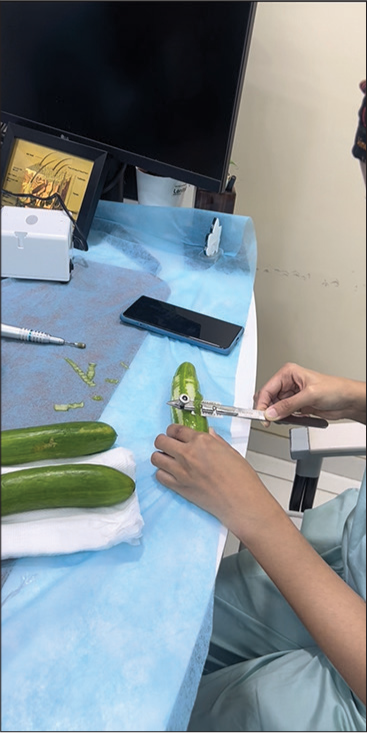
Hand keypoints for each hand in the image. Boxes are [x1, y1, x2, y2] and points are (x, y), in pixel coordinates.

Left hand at [152, 425, 284, 539]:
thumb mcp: (231, 452)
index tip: (173, 433)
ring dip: (160, 456)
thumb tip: (209, 434)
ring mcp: (181, 471)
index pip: (176, 429)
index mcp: (202, 441)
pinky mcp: (179, 487)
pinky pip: (159, 476)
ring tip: (167, 459)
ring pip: (156, 458)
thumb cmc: (241, 479)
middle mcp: (188, 454)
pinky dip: (162, 473)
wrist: (241, 501)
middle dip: (163, 441)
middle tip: (168, 445)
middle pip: (161, 441)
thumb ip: (216, 441)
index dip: (172, 430)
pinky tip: (170, 473)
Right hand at [254, 362, 365, 424]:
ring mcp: (291, 396)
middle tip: (269, 421)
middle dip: (268, 411)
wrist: (348, 401)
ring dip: (277, 416)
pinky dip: (285, 419)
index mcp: (288, 373)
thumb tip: (271, 412)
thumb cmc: (335, 389)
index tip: (261, 416)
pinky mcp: (296, 406)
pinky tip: (292, 419)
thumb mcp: (310, 395)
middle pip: (268, 399)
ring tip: (285, 419)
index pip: (267, 389)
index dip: (262, 404)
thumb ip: (288, 405)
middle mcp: (288, 383)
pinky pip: (283, 414)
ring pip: (274, 408)